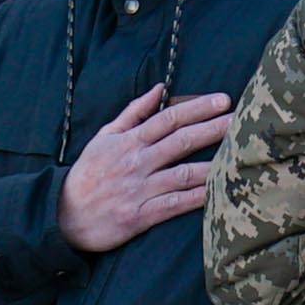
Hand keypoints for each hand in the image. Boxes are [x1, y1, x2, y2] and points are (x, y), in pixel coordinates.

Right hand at [57, 86, 230, 253]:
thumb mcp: (104, 137)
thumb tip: (159, 88)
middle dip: (213, 128)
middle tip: (241, 120)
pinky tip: (219, 192)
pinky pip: (175, 204)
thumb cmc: (88, 173)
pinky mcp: (140, 215)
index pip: (169, 118)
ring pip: (183, 173)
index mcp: (129, 141)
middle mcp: (136, 162)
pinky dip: (198, 198)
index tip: (223, 100)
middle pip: (181, 141)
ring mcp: (140, 189)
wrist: (63, 215)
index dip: (198, 108)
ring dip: (213, 164)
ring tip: (240, 155)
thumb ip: (133, 112)